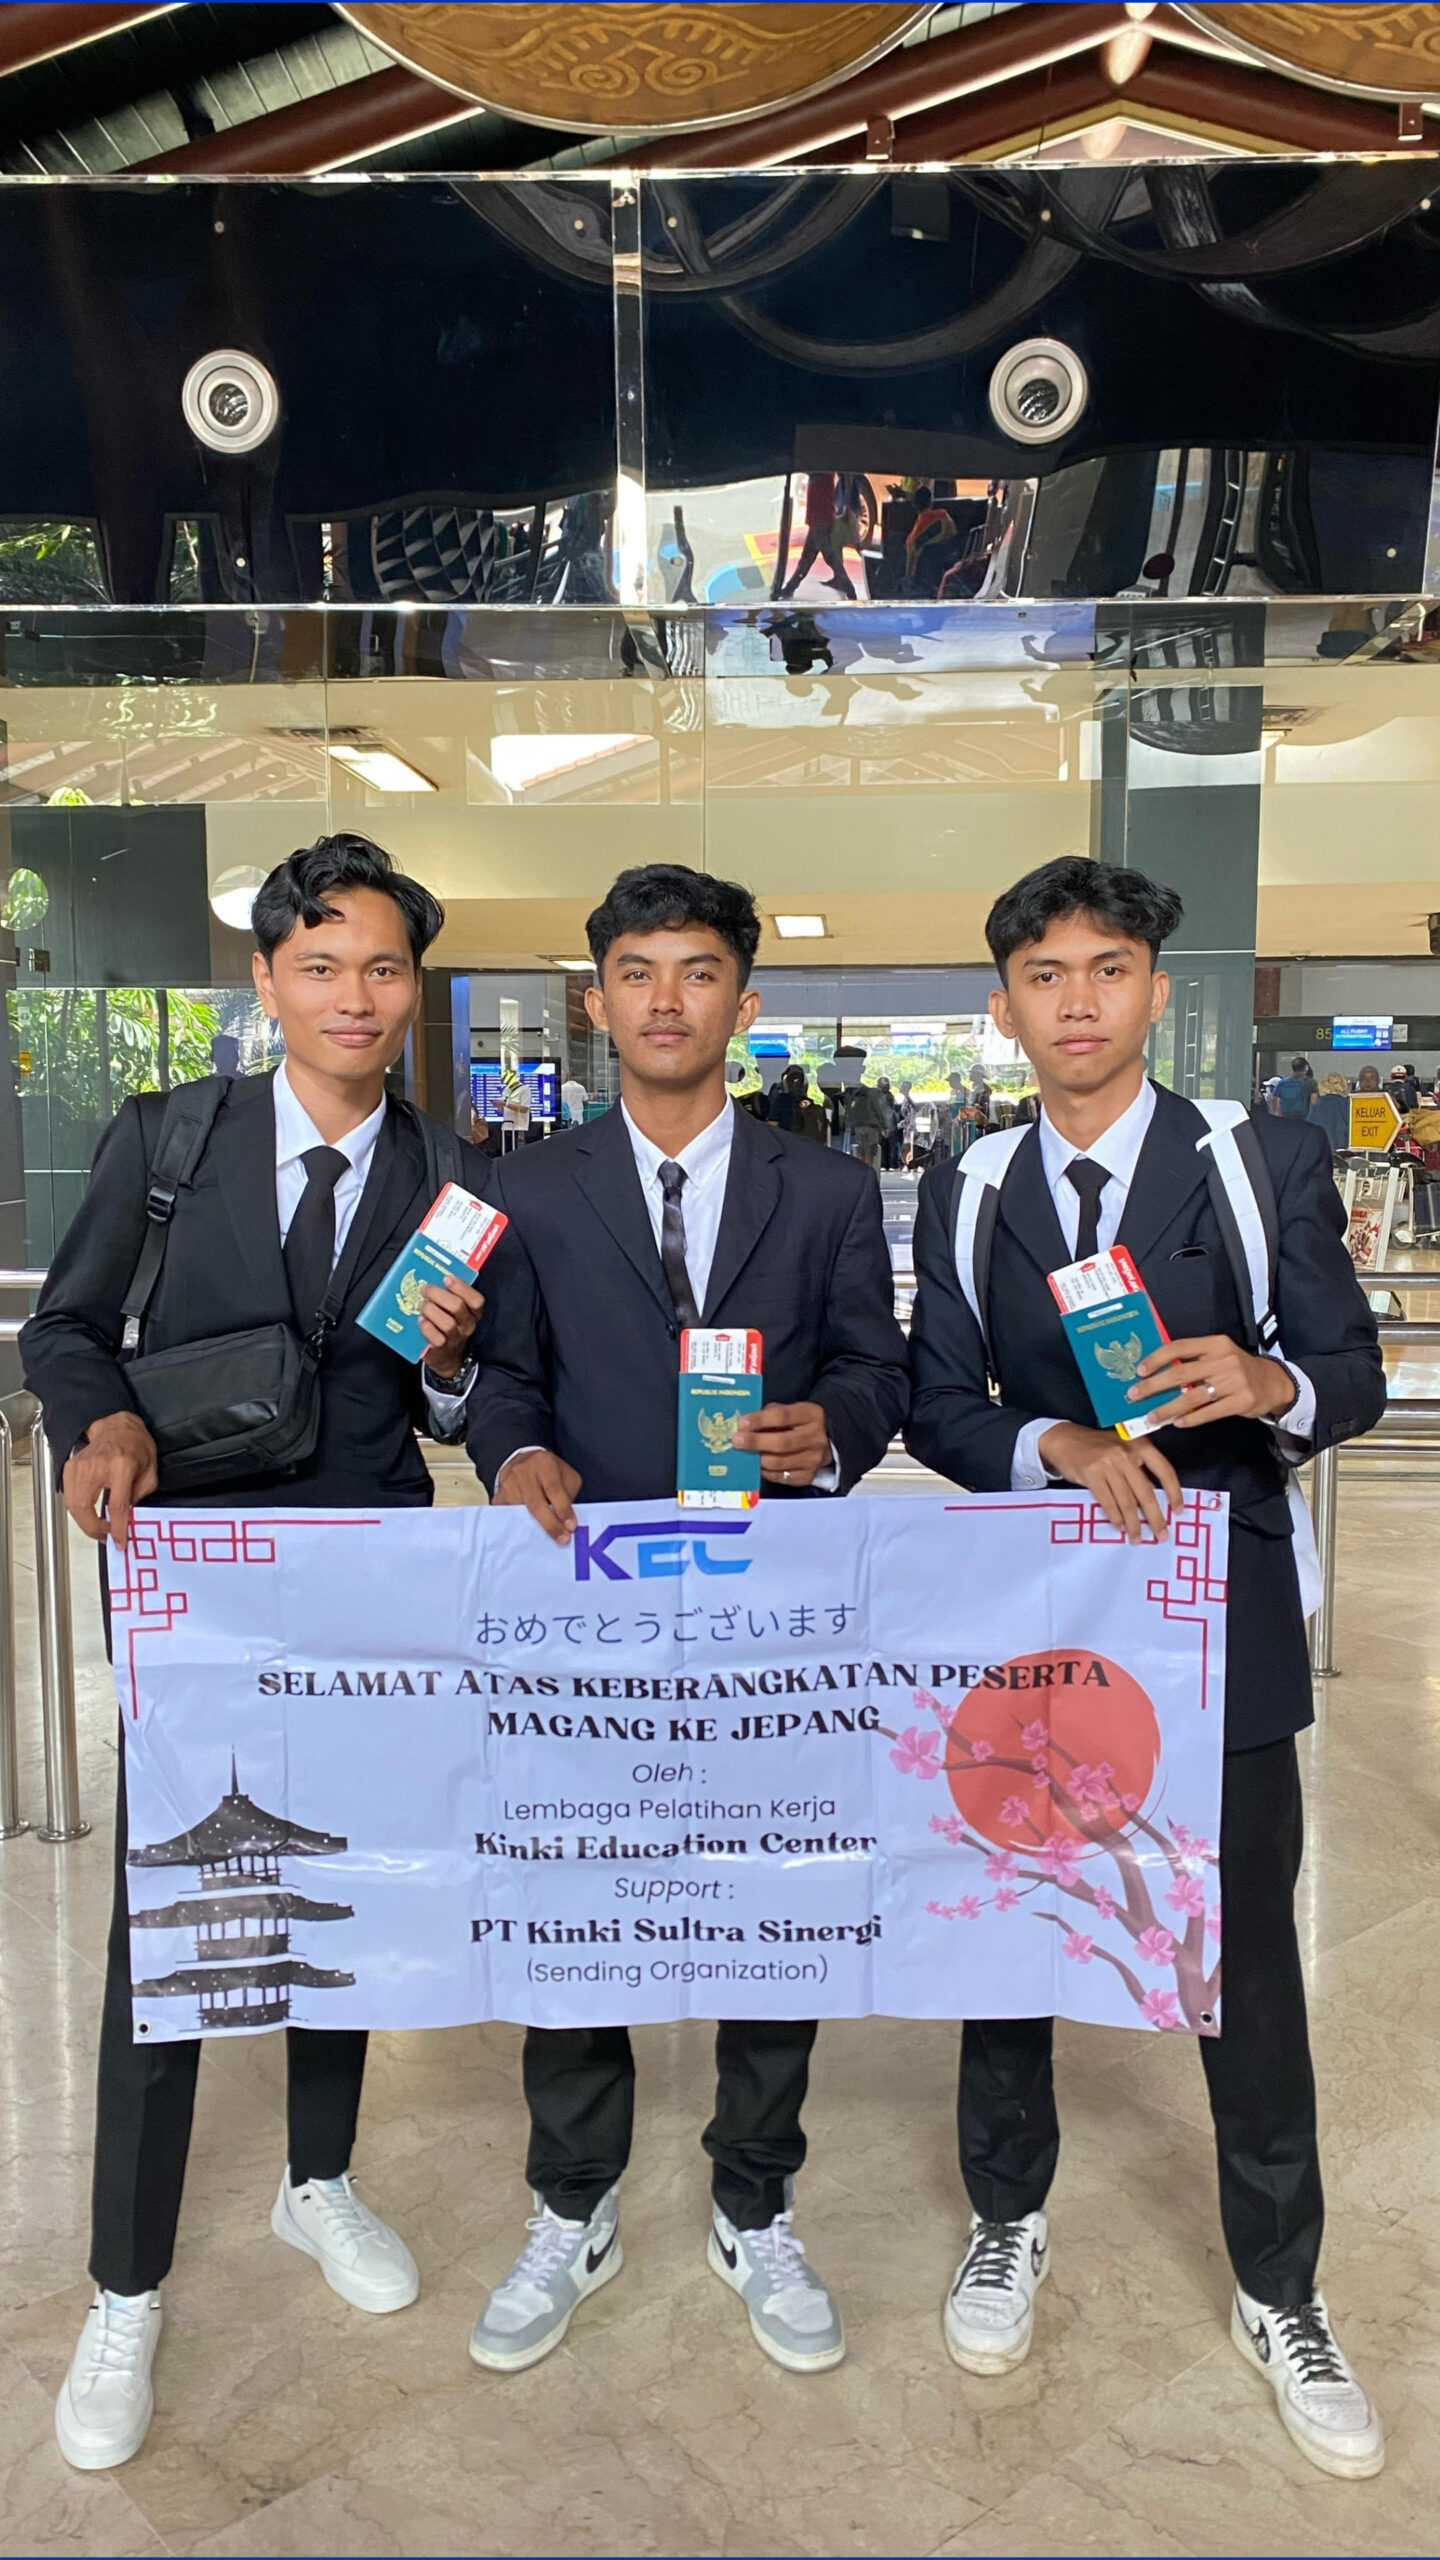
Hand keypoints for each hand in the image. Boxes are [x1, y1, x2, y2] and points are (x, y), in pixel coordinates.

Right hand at [61, 1410, 158, 1552]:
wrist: (117, 1427)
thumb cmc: (135, 1445)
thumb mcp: (150, 1472)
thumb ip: (140, 1497)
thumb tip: (129, 1518)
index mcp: (121, 1466)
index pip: (116, 1505)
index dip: (117, 1528)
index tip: (119, 1541)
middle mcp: (96, 1466)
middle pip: (84, 1507)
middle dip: (93, 1528)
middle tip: (106, 1536)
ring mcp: (79, 1466)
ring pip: (72, 1505)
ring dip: (84, 1522)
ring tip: (99, 1527)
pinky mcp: (70, 1468)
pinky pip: (69, 1496)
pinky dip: (78, 1510)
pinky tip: (89, 1513)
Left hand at [418, 1277, 483, 1378]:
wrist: (446, 1356)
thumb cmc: (448, 1324)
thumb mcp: (454, 1310)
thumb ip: (449, 1295)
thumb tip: (432, 1275)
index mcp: (473, 1312)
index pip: (476, 1299)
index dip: (461, 1287)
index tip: (446, 1278)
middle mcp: (467, 1325)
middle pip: (458, 1306)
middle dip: (438, 1294)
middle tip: (425, 1289)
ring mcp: (455, 1338)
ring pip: (447, 1322)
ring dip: (431, 1310)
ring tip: (421, 1305)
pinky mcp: (441, 1349)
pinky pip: (436, 1338)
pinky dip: (427, 1327)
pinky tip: (421, 1320)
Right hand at [493, 1448, 581, 1543]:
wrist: (523, 1461)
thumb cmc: (549, 1472)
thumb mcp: (566, 1476)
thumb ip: (569, 1495)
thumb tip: (567, 1522)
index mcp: (544, 1463)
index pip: (554, 1489)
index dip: (563, 1509)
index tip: (571, 1527)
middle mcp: (523, 1472)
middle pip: (536, 1503)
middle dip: (550, 1524)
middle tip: (562, 1539)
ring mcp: (508, 1484)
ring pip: (521, 1512)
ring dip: (534, 1528)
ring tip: (546, 1540)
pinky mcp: (499, 1496)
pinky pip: (508, 1516)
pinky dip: (518, 1527)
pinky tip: (527, 1536)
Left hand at [734, 1400, 831, 1486]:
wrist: (830, 1439)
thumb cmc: (802, 1422)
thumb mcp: (793, 1410)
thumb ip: (772, 1414)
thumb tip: (745, 1424)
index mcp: (811, 1415)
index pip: (783, 1417)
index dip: (760, 1420)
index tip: (742, 1423)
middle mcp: (815, 1438)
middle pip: (782, 1443)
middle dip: (756, 1442)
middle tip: (736, 1441)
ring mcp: (813, 1460)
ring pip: (780, 1462)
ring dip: (758, 1459)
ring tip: (744, 1454)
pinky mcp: (808, 1476)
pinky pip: (782, 1477)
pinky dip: (767, 1472)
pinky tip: (758, 1465)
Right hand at [1036, 1420, 1181, 1544]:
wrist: (1065, 1439)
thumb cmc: (1097, 1446)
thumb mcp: (1124, 1449)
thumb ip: (1139, 1468)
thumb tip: (1154, 1496)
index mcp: (1139, 1445)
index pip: (1164, 1471)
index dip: (1174, 1493)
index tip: (1178, 1511)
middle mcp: (1126, 1454)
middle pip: (1146, 1492)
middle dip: (1155, 1517)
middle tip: (1161, 1535)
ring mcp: (1108, 1464)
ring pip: (1127, 1501)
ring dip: (1133, 1523)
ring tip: (1138, 1537)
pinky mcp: (1092, 1475)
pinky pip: (1108, 1502)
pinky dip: (1115, 1517)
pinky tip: (1120, 1527)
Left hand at [1131, 1334, 1297, 1430]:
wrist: (1274, 1382)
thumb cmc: (1238, 1368)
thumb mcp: (1220, 1354)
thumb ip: (1195, 1359)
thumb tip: (1158, 1371)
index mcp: (1215, 1344)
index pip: (1179, 1347)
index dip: (1157, 1359)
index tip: (1139, 1371)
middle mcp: (1224, 1360)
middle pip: (1181, 1374)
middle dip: (1153, 1386)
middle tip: (1134, 1395)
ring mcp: (1234, 1381)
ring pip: (1192, 1397)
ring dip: (1168, 1408)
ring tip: (1152, 1416)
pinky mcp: (1241, 1401)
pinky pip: (1210, 1412)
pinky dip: (1191, 1419)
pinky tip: (1177, 1422)